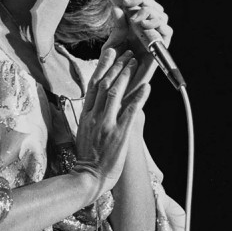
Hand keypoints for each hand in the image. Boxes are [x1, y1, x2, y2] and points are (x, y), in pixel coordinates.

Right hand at [73, 48, 151, 197]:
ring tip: (134, 62)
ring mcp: (107, 124)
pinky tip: (147, 87)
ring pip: (115, 93)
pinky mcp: (119, 133)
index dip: (102, 67)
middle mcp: (95, 116)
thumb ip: (90, 118)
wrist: (88, 177)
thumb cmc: (87, 158)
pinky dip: (139, 97)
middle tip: (126, 53)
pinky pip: (131, 111)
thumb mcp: (83, 133)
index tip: (109, 54)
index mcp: (86, 116)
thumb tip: (96, 106)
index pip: (93, 85)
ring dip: (126, 75)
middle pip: (104, 84)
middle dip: (116, 66)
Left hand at [102, 0, 172, 91]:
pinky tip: (144, 23)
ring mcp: (155, 37)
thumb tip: (117, 7)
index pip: (138, 2)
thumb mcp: (112, 44)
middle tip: (129, 0)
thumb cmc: (115, 68)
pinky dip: (157, 25)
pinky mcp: (161, 48)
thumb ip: (117, 26)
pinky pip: (167, 32)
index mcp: (134, 24)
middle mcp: (147, 29)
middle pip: (153, 5)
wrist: (120, 87)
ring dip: (150, 10)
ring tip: (136, 15)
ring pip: (162, 15)